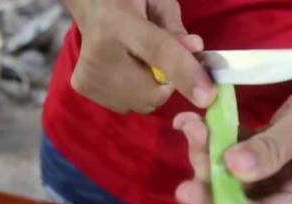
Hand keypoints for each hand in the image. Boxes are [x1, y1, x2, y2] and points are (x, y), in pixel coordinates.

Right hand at [65, 0, 215, 112]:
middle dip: (169, 83)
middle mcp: (99, 53)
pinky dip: (136, 95)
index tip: (208, 97)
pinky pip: (128, 106)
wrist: (92, 7)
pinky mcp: (83, 88)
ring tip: (139, 63)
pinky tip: (126, 72)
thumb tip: (195, 50)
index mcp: (119, 22)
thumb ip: (176, 27)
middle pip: (151, 91)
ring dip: (152, 90)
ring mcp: (88, 75)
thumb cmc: (131, 2)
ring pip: (142, 103)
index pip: (157, 51)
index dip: (185, 74)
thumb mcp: (157, 3)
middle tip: (162, 60)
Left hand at [173, 54, 291, 203]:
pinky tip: (197, 122)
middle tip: (191, 142)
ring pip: (238, 179)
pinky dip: (221, 142)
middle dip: (211, 176)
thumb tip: (230, 169)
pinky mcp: (275, 159)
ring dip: (210, 155)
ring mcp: (286, 178)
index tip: (188, 190)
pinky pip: (241, 158)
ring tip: (191, 126)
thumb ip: (272, 148)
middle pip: (245, 202)